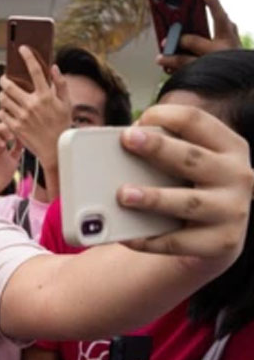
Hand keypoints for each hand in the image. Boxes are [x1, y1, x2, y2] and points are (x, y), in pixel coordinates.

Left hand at [0, 46, 70, 173]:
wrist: (54, 148)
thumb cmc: (62, 125)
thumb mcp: (66, 103)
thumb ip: (60, 84)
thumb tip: (54, 67)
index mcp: (46, 96)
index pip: (35, 71)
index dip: (28, 57)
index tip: (22, 48)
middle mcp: (32, 104)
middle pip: (10, 85)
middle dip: (4, 80)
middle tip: (4, 79)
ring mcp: (22, 116)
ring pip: (3, 99)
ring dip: (3, 95)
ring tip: (6, 95)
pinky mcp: (14, 127)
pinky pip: (2, 114)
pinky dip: (3, 110)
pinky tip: (8, 110)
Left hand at [115, 105, 252, 265]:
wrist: (219, 237)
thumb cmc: (194, 190)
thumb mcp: (193, 166)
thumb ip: (167, 153)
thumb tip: (120, 149)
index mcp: (229, 147)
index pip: (196, 121)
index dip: (165, 117)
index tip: (133, 125)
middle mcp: (237, 175)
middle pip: (191, 158)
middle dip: (158, 148)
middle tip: (127, 141)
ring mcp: (232, 210)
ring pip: (188, 202)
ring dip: (154, 198)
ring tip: (124, 194)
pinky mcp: (221, 242)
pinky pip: (178, 242)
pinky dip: (150, 240)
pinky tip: (126, 236)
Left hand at [158, 0, 241, 73]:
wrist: (233, 77)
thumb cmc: (224, 52)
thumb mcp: (224, 38)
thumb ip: (210, 30)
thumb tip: (181, 26)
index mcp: (227, 36)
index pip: (220, 18)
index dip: (214, 4)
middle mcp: (220, 51)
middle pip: (195, 42)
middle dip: (179, 39)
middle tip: (165, 40)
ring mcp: (211, 65)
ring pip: (185, 62)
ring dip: (170, 60)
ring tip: (159, 58)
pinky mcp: (202, 77)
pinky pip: (184, 73)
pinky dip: (174, 70)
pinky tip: (167, 68)